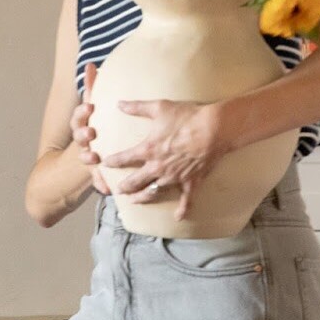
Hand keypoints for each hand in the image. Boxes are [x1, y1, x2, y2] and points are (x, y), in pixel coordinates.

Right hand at [72, 63, 109, 194]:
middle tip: (91, 131)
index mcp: (82, 124)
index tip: (90, 106)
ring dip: (88, 156)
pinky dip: (99, 183)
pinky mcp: (91, 174)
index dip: (83, 111)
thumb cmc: (88, 133)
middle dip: (83, 132)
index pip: (79, 115)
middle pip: (79, 134)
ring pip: (84, 155)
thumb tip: (90, 64)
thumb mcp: (88, 114)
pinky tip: (105, 187)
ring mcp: (84, 156)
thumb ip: (91, 90)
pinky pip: (95, 179)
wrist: (64, 174)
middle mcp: (81, 140)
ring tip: (93, 157)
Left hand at [102, 98, 224, 221]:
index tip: (105, 164)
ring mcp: (174, 176)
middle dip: (125, 186)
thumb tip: (119, 103)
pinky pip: (185, 199)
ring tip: (135, 202)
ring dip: (143, 198)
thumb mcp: (159, 108)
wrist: (213, 128)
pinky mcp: (191, 181)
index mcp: (149, 149)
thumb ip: (137, 107)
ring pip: (154, 192)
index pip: (125, 158)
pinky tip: (178, 217)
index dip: (113, 161)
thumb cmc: (187, 116)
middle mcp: (158, 166)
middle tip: (118, 190)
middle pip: (136, 181)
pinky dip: (182, 209)